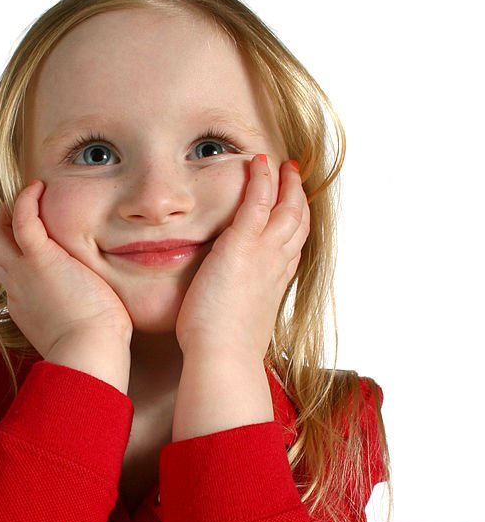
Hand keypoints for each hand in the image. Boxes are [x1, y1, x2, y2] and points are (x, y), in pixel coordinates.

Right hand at [0, 180, 132, 357]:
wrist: (89, 354)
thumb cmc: (95, 350)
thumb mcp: (79, 330)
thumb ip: (80, 317)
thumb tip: (103, 318)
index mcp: (25, 306)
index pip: (11, 275)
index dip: (16, 256)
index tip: (31, 245)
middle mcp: (17, 289)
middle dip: (1, 230)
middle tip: (18, 212)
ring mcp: (24, 273)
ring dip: (6, 213)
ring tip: (27, 196)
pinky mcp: (40, 259)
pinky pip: (21, 219)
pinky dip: (24, 201)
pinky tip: (37, 187)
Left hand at [174, 156, 309, 358]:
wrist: (222, 357)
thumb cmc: (222, 350)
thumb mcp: (236, 323)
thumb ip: (236, 308)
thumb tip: (225, 311)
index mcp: (276, 284)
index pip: (292, 246)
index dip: (294, 225)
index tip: (291, 211)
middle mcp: (277, 265)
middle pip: (298, 222)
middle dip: (298, 196)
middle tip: (294, 177)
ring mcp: (264, 254)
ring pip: (286, 207)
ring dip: (285, 182)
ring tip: (281, 165)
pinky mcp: (242, 246)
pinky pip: (258, 202)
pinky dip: (263, 180)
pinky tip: (258, 163)